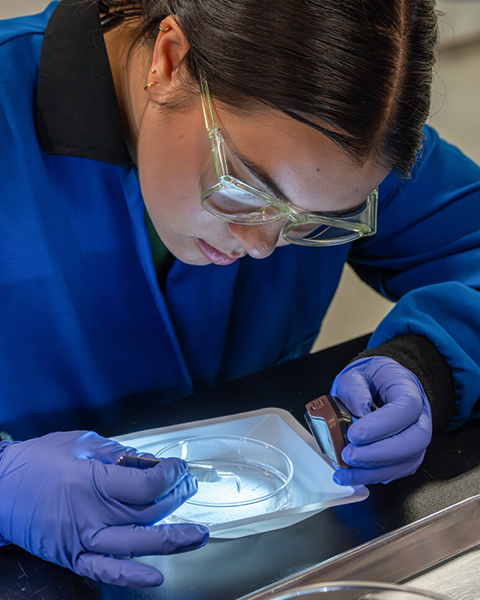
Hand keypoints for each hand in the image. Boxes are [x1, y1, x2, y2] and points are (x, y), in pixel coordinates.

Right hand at [0, 431, 207, 586]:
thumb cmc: (39, 460)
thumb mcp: (81, 442)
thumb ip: (117, 453)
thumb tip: (147, 462)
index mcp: (93, 480)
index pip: (147, 484)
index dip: (171, 474)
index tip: (180, 467)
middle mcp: (92, 513)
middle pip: (149, 512)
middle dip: (177, 499)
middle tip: (191, 488)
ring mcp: (82, 539)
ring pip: (137, 543)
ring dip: (172, 540)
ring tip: (197, 535)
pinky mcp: (72, 556)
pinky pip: (105, 570)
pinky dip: (131, 576)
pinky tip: (156, 577)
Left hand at [330, 356, 431, 485]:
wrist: (378, 386)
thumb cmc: (370, 380)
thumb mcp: (356, 374)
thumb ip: (354, 389)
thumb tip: (359, 412)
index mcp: (408, 390)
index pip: (406, 409)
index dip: (382, 425)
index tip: (354, 433)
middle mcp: (419, 417)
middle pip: (414, 441)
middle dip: (379, 454)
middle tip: (349, 455)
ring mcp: (415, 439)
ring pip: (406, 461)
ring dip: (373, 471)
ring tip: (345, 471)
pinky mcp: (406, 456)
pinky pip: (396, 471)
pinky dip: (373, 477)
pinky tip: (352, 475)